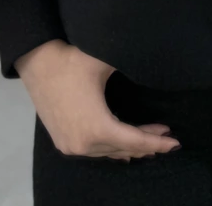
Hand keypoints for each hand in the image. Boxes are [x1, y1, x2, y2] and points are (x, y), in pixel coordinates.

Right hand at [15, 40, 180, 160]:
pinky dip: (110, 148)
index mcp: (97, 128)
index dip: (155, 142)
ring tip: (149, 142)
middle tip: (166, 138)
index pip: (134, 141)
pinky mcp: (62, 140)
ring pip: (107, 152)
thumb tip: (154, 68)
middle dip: (146, 144)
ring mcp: (70, 145)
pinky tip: (122, 150)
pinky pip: (93, 151)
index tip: (175, 142)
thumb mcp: (107, 64)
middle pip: (122, 149)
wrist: (37, 59)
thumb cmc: (74, 59)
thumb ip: (132, 71)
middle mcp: (83, 144)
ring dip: (128, 147)